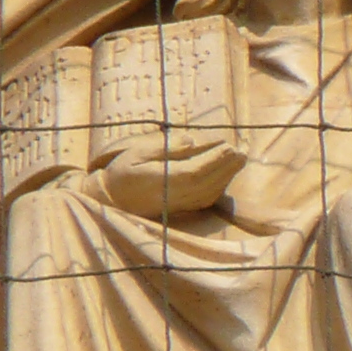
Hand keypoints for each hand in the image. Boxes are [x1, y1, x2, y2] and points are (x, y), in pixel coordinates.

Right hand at [93, 137, 245, 219]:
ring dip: (226, 176)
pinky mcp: (180, 211)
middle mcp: (171, 196)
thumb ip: (164, 147)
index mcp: (159, 180)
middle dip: (226, 166)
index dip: (214, 160)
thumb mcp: (135, 153)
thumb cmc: (122, 171)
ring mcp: (177, 206)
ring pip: (208, 193)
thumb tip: (191, 140)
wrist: (110, 199)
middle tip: (241, 150)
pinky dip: (219, 187)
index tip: (228, 146)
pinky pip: (204, 201)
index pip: (193, 171)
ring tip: (239, 159)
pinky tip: (227, 174)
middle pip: (206, 183)